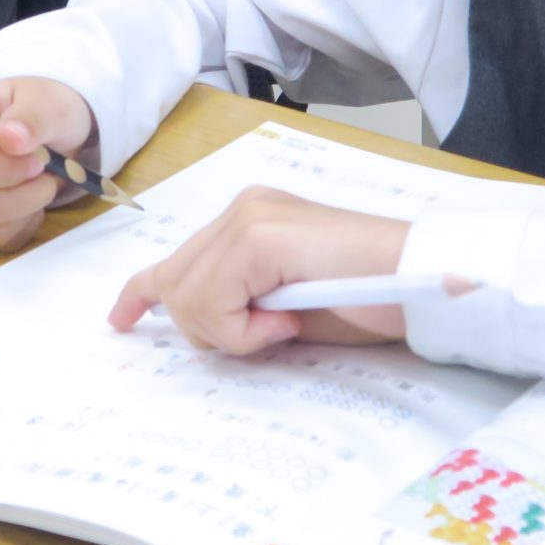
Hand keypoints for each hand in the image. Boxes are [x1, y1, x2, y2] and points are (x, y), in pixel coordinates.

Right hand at [0, 76, 97, 251]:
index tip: (40, 160)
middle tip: (47, 169)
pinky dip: (24, 223)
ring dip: (29, 208)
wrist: (44, 130)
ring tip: (40, 180)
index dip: (6, 170)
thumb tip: (10, 138)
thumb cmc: (40, 109)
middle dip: (26, 193)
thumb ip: (32, 116)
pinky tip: (29, 198)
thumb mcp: (47, 101)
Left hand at [108, 187, 415, 354]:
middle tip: (270, 335)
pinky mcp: (261, 236)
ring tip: (289, 323)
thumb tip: (199, 327)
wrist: (425, 279)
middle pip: (173, 285)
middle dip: (208, 329)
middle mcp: (242, 209)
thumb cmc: (372, 299)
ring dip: (235, 333)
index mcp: (249, 219)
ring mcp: (249, 217)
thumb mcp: (289, 308)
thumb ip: (242, 305)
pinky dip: (247, 330)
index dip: (141, 295)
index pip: (176, 261)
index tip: (119, 322)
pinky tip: (290, 320)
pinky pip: (216, 303)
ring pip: (189, 298)